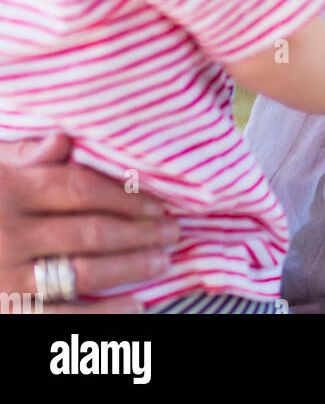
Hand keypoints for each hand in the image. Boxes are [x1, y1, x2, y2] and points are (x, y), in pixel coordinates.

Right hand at [0, 133, 180, 313]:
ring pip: (81, 273)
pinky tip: (135, 307)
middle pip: (90, 232)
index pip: (81, 189)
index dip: (125, 195)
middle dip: (139, 232)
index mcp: (11, 189)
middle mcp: (10, 232)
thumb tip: (65, 139)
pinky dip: (101, 314)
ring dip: (130, 268)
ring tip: (163, 260)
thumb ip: (26, 156)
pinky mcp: (3, 310)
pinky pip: (59, 318)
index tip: (160, 200)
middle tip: (175, 231)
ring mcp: (6, 276)